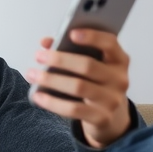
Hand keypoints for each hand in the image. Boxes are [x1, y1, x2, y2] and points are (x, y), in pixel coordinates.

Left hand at [26, 29, 131, 147]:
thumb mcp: (91, 65)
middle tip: (39, 56)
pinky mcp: (102, 118)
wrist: (110, 116)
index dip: (92, 37)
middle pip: (88, 66)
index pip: (110, 43)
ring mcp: (112, 100)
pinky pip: (74, 109)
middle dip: (60, 60)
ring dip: (51, 80)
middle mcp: (120, 79)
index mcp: (119, 60)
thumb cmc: (95, 83)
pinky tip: (38, 96)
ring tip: (32, 74)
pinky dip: (53, 102)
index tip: (71, 33)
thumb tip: (46, 43)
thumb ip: (71, 50)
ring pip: (79, 87)